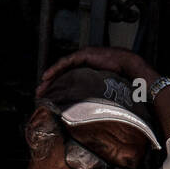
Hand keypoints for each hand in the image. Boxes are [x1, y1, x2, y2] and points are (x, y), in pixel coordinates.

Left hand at [36, 46, 154, 96]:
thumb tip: (85, 114)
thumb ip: (91, 97)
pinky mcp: (84, 54)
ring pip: (62, 68)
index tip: (49, 99)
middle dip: (50, 85)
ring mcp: (84, 58)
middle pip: (62, 74)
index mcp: (87, 73)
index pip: (68, 80)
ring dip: (50, 78)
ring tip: (41, 87)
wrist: (129, 68)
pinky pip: (66, 62)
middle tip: (40, 95)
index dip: (58, 89)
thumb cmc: (120, 81)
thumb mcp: (100, 92)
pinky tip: (46, 76)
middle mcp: (84, 64)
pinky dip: (55, 69)